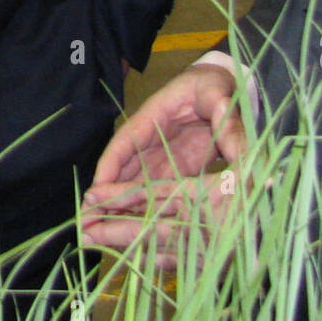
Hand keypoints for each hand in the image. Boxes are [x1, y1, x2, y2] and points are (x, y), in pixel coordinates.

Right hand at [81, 62, 247, 262]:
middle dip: (106, 195)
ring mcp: (162, 155)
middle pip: (123, 169)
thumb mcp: (218, 94)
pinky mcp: (176, 168)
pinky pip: (157, 190)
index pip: (125, 142)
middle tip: (89, 223)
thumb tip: (233, 128)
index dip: (109, 167)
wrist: (221, 87)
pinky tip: (139, 231)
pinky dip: (145, 209)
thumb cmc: (213, 86)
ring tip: (104, 234)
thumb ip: (225, 116)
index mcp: (154, 116)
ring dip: (122, 207)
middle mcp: (151, 139)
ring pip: (136, 184)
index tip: (96, 191)